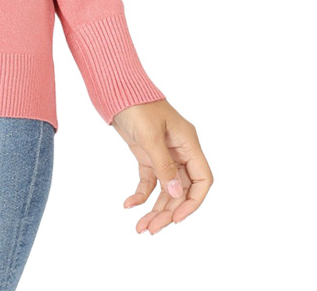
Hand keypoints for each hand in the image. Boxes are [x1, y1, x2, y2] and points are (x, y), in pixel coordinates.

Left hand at [111, 98, 211, 233]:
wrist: (114, 87)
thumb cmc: (136, 103)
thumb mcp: (150, 135)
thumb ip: (163, 165)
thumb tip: (176, 195)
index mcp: (188, 143)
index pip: (202, 180)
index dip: (193, 202)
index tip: (177, 218)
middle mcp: (179, 151)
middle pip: (182, 189)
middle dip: (169, 211)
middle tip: (152, 229)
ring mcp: (163, 153)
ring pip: (165, 189)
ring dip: (155, 208)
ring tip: (141, 227)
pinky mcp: (146, 154)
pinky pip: (148, 180)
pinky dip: (141, 194)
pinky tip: (129, 204)